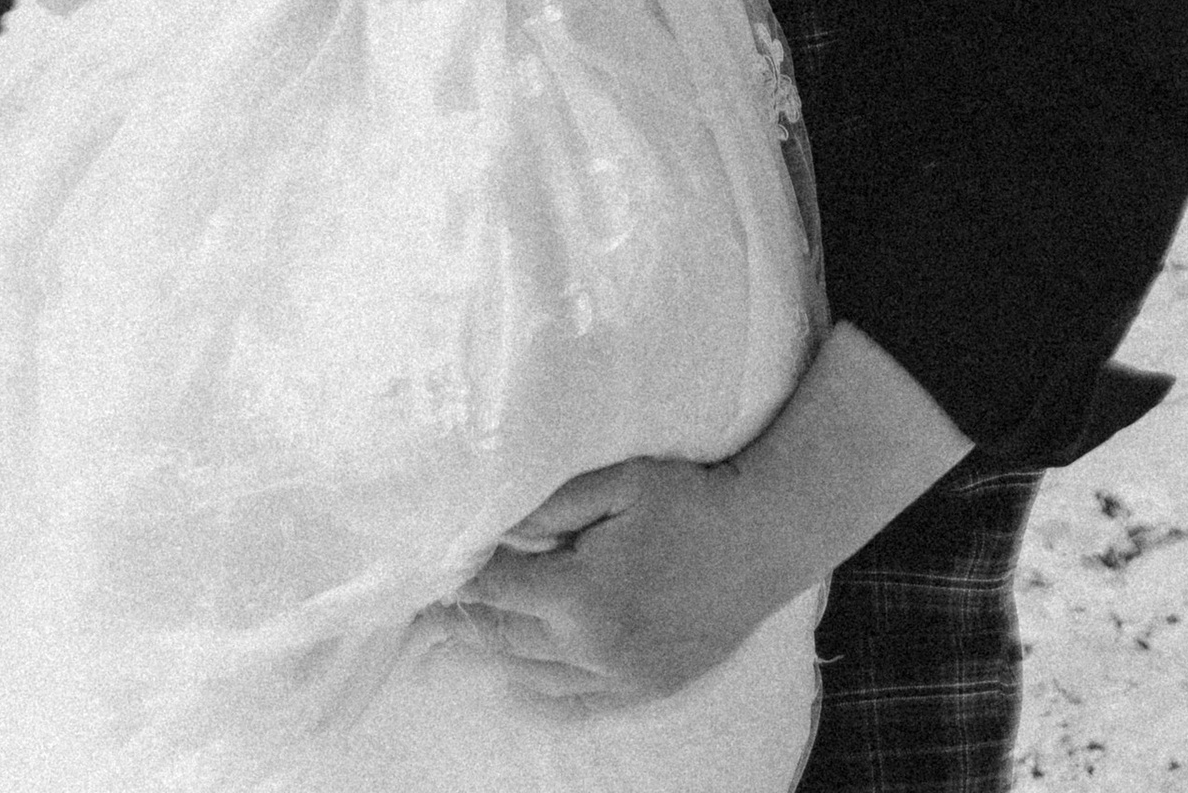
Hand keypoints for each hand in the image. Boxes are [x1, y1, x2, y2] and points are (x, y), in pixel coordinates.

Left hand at [453, 456, 794, 710]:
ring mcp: (622, 675)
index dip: (461, 581)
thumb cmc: (689, 501)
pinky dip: (542, 692)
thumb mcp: (616, 484)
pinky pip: (579, 702)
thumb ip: (551, 507)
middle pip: (508, 637)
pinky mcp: (648, 687)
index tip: (429, 575)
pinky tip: (519, 683)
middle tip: (425, 614)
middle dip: (464, 622)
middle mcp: (593, 646)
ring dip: (495, 655)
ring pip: (536, 674)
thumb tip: (498, 527)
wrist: (762, 540)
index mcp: (580, 592)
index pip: (499, 590)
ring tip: (460, 639)